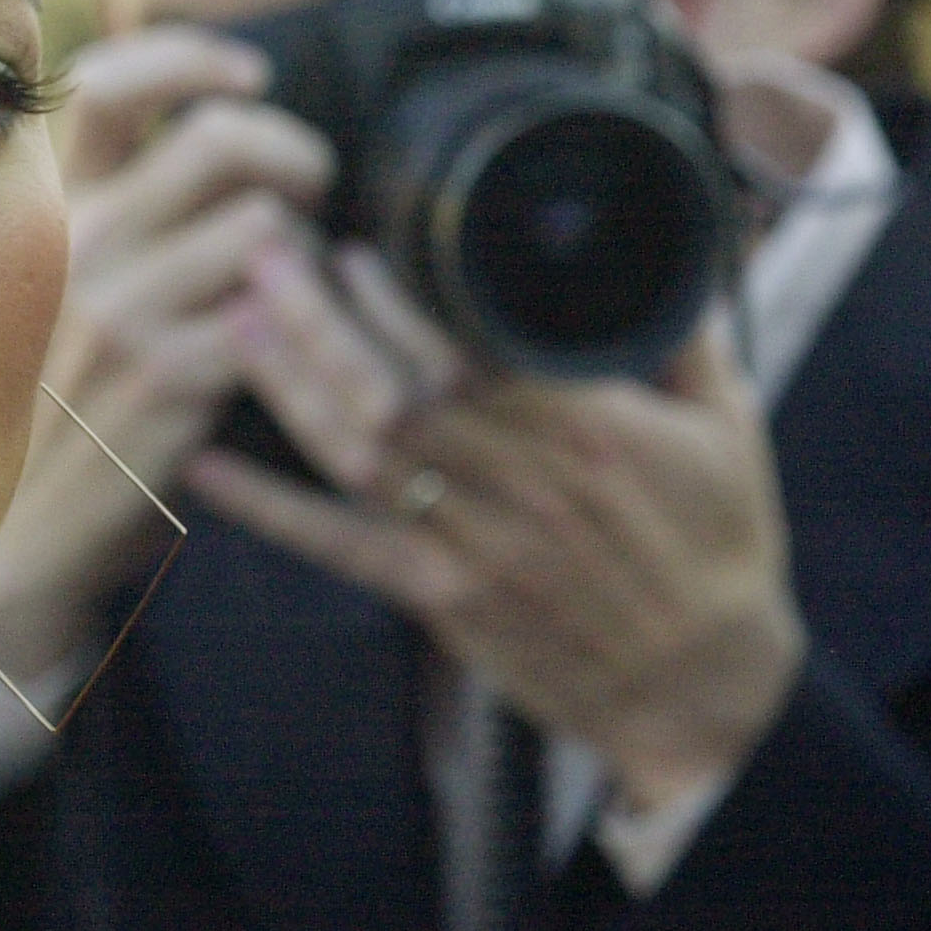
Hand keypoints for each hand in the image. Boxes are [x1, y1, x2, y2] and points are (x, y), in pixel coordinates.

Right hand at [0, 28, 331, 680]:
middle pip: (218, 139)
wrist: (15, 543)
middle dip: (292, 153)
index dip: (192, 56)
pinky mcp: (170, 379)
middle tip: (311, 188)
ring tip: (299, 293)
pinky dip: (307, 331)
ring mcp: (123, 309)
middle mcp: (78, 244)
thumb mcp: (48, 293)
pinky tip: (297, 358)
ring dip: (306, 256)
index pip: (108, 83)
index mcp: (48, 211)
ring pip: (265, 228)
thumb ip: (106, 219)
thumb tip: (196, 142)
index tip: (246, 72)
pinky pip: (277, 319)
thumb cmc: (46, 412)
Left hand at [190, 248, 806, 809]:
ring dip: (289, 384)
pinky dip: (267, 507)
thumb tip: (653, 240)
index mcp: (587, 430)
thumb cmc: (714, 548)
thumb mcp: (728, 429)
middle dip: (322, 320)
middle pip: (397, 389)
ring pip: (359, 452)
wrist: (703, 690)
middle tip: (261, 254)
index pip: (474, 350)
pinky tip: (202, 465)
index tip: (350, 245)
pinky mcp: (438, 594)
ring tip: (234, 319)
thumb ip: (684, 333)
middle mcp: (521, 484)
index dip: (403, 300)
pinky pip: (339, 544)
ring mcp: (472, 543)